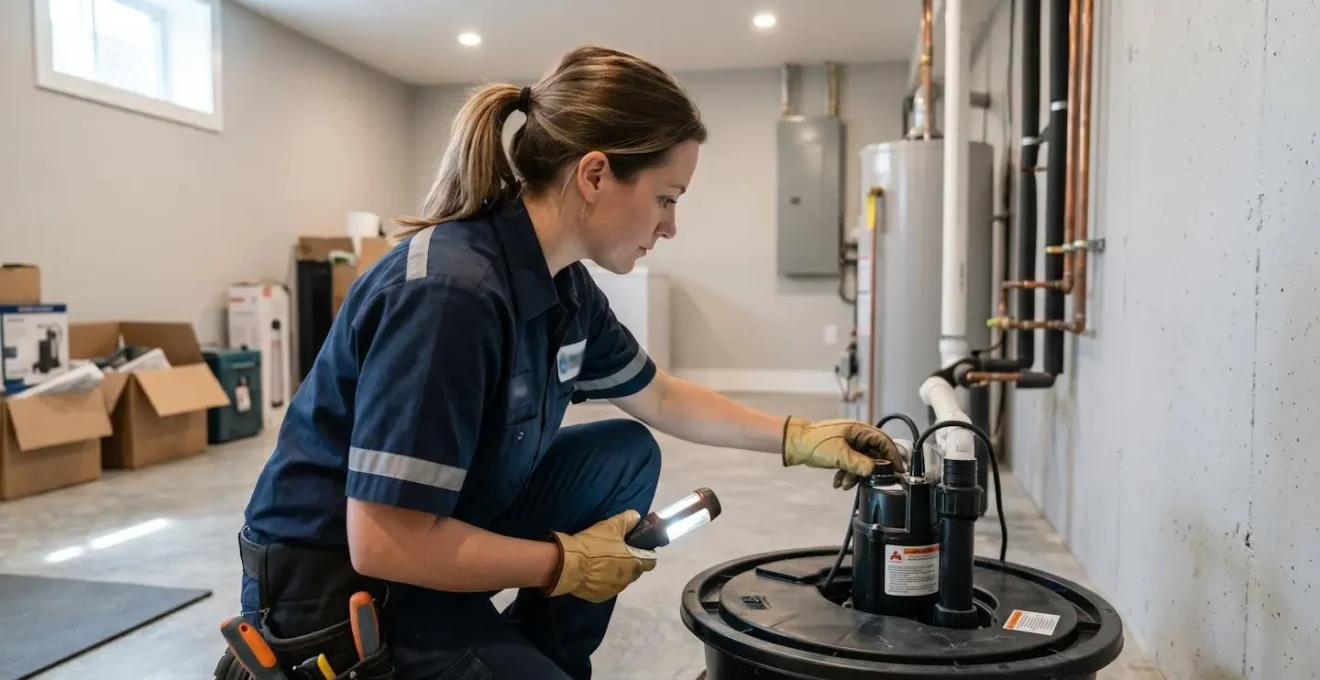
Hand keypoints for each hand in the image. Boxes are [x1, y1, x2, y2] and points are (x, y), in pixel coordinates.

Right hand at [546, 510, 656, 602]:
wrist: (569, 564)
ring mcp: (613, 590)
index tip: (637, 546)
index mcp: (635, 563)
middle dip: (630, 562)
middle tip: (617, 550)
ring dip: (615, 572)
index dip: (646, 552)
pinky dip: (602, 580)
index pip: (651, 561)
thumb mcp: (611, 526)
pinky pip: (605, 587)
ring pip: (620, 580)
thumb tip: (636, 517)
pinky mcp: (599, 597)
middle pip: (635, 570)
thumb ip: (628, 520)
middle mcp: (627, 580)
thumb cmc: (594, 545)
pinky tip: (592, 572)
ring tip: (602, 561)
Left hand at [782, 416, 905, 489]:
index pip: (883, 441)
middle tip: (870, 482)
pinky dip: (847, 475)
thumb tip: (873, 470)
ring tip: (845, 484)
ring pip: (862, 463)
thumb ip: (856, 463)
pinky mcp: (843, 453)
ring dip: (855, 475)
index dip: (892, 455)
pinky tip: (839, 483)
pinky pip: (852, 466)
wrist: (796, 445)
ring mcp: (850, 445)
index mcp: (859, 430)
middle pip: (874, 454)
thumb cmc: (815, 443)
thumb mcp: (838, 454)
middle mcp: (857, 436)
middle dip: (869, 470)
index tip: (897, 470)